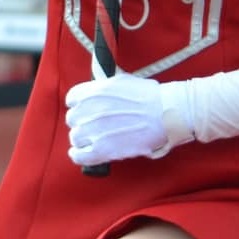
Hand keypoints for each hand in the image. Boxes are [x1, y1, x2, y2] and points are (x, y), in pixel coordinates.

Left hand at [65, 72, 193, 167]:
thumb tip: (96, 94)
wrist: (167, 113)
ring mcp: (95, 131)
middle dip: (83, 122)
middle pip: (72, 119)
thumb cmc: (150, 96)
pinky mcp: (103, 150)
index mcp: (94, 92)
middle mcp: (90, 110)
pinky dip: (78, 155)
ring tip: (95, 139)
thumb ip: (103, 88)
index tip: (86, 110)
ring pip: (75, 137)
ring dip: (84, 139)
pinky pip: (79, 156)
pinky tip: (82, 153)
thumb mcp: (122, 81)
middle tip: (96, 125)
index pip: (72, 99)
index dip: (79, 105)